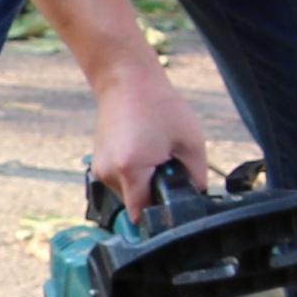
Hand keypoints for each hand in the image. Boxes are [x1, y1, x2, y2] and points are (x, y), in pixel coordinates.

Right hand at [89, 64, 212, 215]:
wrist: (126, 80)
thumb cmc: (158, 105)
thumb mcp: (191, 142)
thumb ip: (196, 178)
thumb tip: (195, 199)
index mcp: (130, 169)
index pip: (143, 216)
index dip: (162, 214)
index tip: (174, 205)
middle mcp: (109, 174)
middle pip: (137, 206)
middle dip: (155, 194)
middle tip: (168, 167)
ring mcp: (100, 170)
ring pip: (129, 195)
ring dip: (145, 184)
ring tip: (155, 155)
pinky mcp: (99, 164)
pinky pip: (122, 182)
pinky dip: (135, 175)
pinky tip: (143, 152)